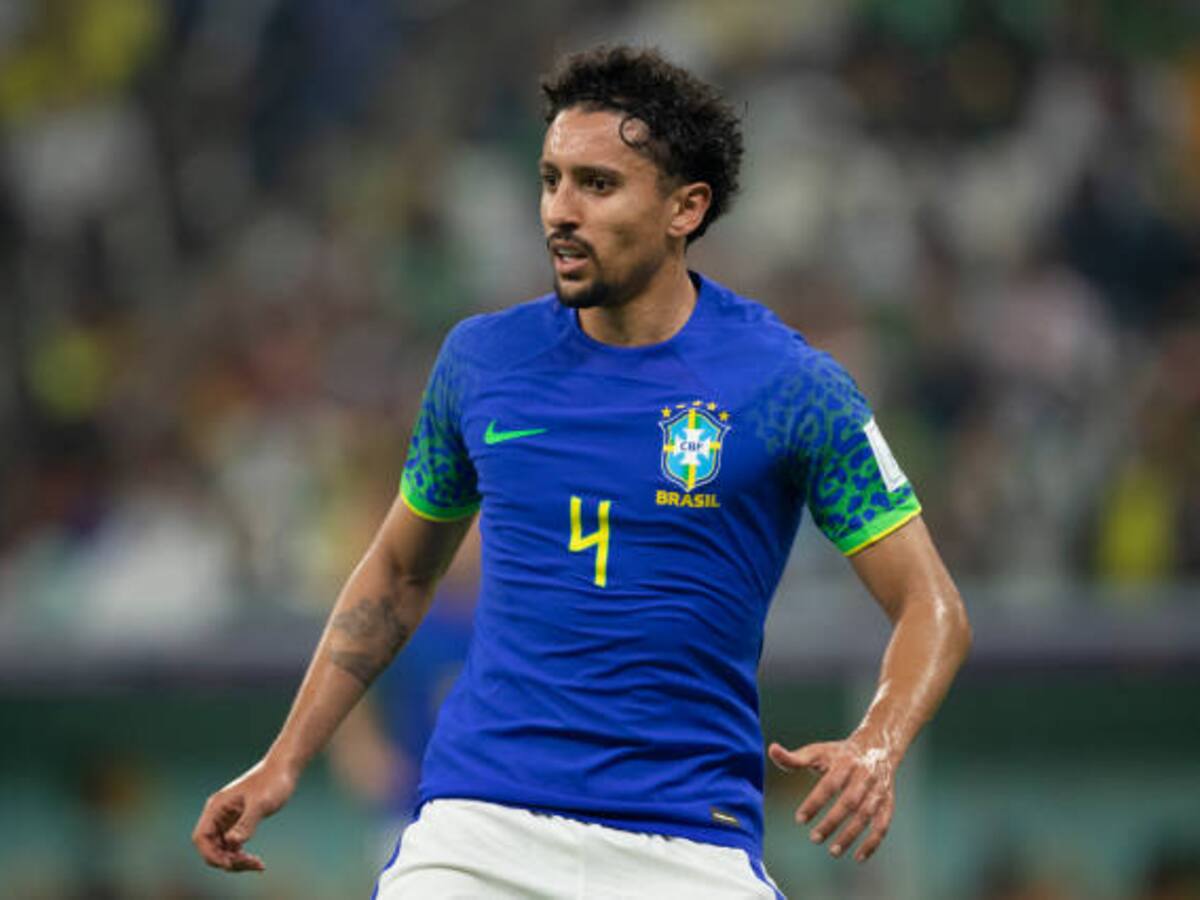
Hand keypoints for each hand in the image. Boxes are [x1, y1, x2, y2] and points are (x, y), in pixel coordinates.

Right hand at [192, 760, 296, 871]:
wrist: (284, 769)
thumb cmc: (272, 781)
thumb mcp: (261, 803)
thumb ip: (246, 823)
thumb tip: (231, 843)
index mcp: (216, 807)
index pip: (201, 838)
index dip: (211, 854)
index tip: (230, 863)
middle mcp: (218, 814)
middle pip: (211, 848)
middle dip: (227, 860)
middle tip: (252, 863)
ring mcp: (227, 820)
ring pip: (222, 850)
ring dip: (236, 861)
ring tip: (258, 864)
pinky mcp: (237, 823)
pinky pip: (232, 846)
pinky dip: (242, 856)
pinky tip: (258, 862)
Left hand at [768, 736, 896, 862]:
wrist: (877, 746)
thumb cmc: (839, 753)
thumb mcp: (817, 751)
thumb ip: (794, 757)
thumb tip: (772, 750)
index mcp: (845, 762)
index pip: (830, 784)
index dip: (815, 802)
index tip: (799, 819)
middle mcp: (864, 776)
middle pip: (849, 801)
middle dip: (832, 821)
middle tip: (814, 839)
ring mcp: (878, 790)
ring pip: (867, 815)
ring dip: (851, 835)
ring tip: (832, 851)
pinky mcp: (888, 802)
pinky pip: (883, 825)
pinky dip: (873, 842)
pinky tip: (858, 857)